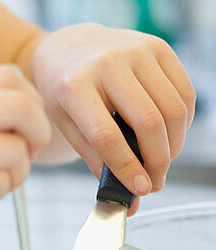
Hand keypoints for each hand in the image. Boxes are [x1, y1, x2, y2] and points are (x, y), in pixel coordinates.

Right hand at [0, 65, 51, 243]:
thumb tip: (26, 105)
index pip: (8, 76)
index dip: (31, 101)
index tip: (25, 125)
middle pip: (21, 106)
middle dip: (39, 131)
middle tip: (29, 151)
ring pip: (15, 149)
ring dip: (21, 168)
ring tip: (1, 178)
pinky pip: (0, 182)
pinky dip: (4, 189)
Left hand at [29, 24, 195, 203]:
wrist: (68, 47)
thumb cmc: (65, 91)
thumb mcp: (66, 124)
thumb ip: (97, 161)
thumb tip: (131, 202)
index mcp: (73, 85)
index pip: (107, 135)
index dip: (127, 167)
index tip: (141, 189)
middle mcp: (106, 63)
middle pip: (148, 123)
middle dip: (158, 161)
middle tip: (155, 182)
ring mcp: (135, 50)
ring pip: (174, 110)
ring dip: (174, 145)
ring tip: (160, 159)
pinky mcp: (158, 47)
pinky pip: (185, 93)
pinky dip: (183, 122)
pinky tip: (167, 132)